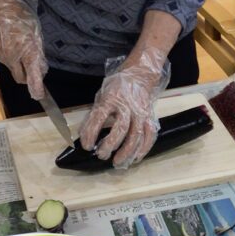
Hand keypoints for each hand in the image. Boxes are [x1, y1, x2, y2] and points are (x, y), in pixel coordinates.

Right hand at [0, 0, 47, 99]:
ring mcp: (3, 57)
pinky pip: (10, 63)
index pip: (32, 75)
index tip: (40, 96)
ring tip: (26, 52)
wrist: (0, 9)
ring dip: (23, 68)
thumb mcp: (36, 34)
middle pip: (22, 78)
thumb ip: (38, 54)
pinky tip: (18, 48)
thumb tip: (41, 70)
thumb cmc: (21, 18)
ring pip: (15, 71)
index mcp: (26, 51)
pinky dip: (16, 61)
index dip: (36, 87)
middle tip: (36, 68)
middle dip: (30, 78)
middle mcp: (12, 58)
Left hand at [79, 52, 169, 168]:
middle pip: (120, 129)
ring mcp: (141, 112)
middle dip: (110, 145)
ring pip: (136, 135)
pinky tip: (136, 158)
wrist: (141, 73)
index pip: (99, 117)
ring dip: (126, 151)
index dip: (91, 133)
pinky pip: (149, 134)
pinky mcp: (150, 116)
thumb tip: (84, 134)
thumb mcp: (102, 94)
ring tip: (117, 162)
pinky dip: (144, 148)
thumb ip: (95, 113)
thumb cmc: (118, 85)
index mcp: (111, 98)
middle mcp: (127, 106)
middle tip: (101, 155)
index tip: (86, 145)